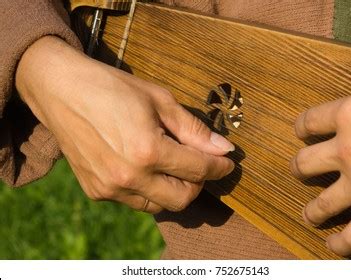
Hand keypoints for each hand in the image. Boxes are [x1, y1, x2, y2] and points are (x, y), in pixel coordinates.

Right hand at [15, 36, 233, 213]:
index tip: (228, 163)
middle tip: (201, 165)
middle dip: (199, 184)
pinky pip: (135, 201)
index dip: (219, 167)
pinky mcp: (96, 192)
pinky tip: (147, 169)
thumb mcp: (159, 100)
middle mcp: (129, 177)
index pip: (198, 169)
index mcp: (148, 151)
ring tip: (173, 166)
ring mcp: (110, 188)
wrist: (61, 90)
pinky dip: (150, 190)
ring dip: (174, 190)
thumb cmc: (111, 88)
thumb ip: (194, 129)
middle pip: (182, 199)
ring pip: (159, 205)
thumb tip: (223, 148)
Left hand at [291, 35, 350, 255]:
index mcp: (347, 115)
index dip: (301, 127)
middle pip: (302, 164)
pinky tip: (332, 246)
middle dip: (298, 169)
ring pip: (321, 205)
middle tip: (298, 170)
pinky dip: (341, 245)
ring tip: (309, 215)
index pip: (307, 122)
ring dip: (312, 212)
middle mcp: (346, 152)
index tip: (301, 131)